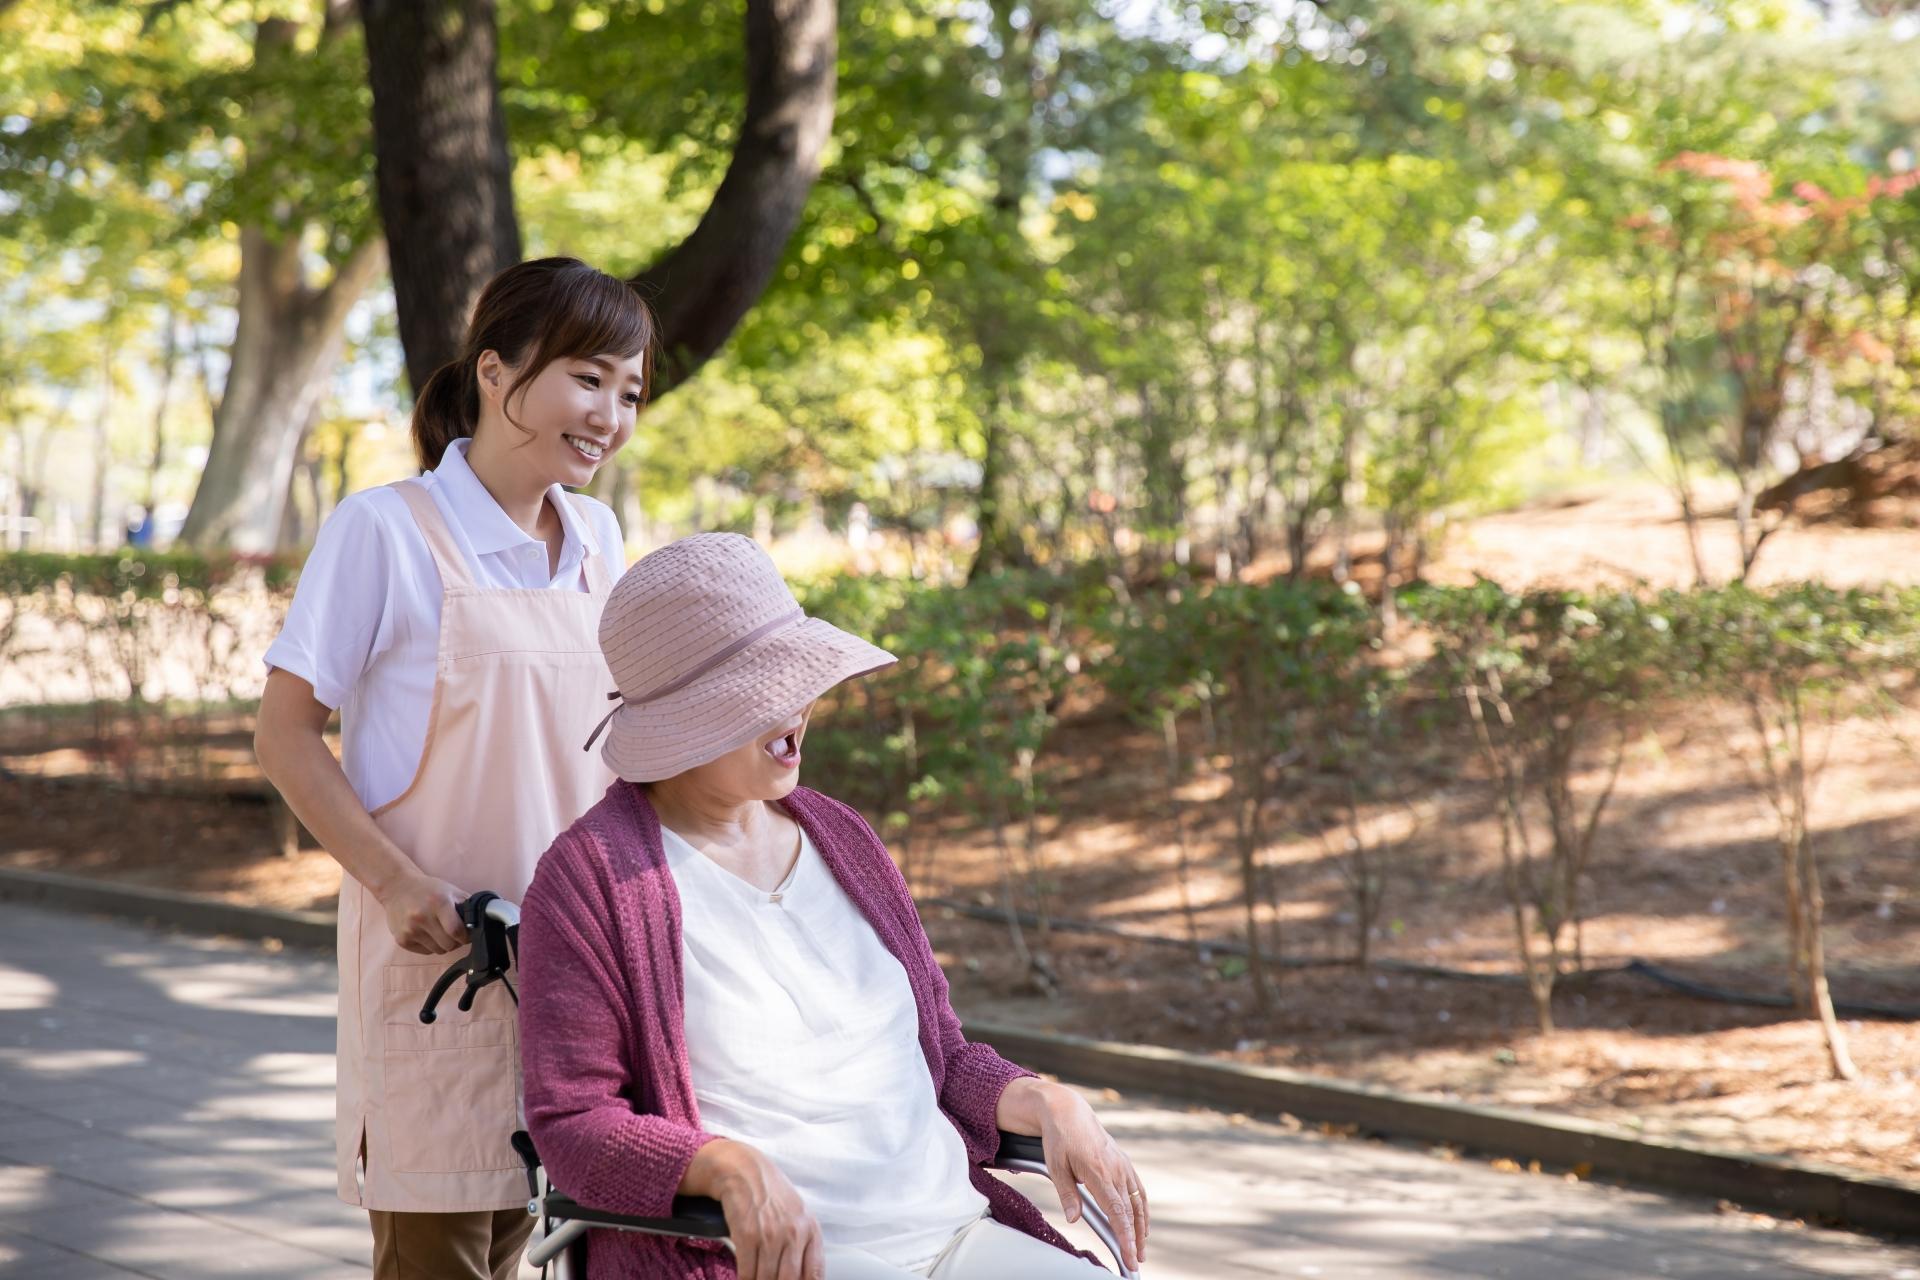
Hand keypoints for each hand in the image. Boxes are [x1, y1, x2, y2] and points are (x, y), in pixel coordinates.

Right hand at [379, 872, 467, 954]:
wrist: (397, 887)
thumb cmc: (429, 889)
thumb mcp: (451, 891)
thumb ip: (467, 906)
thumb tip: (484, 921)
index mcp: (438, 903)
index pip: (457, 931)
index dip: (466, 936)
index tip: (468, 934)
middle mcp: (422, 917)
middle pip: (449, 944)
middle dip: (456, 941)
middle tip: (454, 933)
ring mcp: (410, 930)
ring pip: (438, 950)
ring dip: (444, 944)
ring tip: (440, 932)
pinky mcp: (402, 940)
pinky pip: (426, 952)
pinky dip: (431, 946)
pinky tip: (427, 933)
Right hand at [702, 1141, 823, 1279]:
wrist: (746, 1171)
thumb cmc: (772, 1194)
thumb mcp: (798, 1215)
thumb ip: (804, 1245)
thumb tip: (804, 1276)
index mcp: (811, 1230)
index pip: (815, 1274)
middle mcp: (794, 1233)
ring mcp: (771, 1235)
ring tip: (757, 1278)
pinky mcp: (748, 1235)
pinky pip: (747, 1273)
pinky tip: (745, 1278)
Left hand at [1029, 1082, 1147, 1271]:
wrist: (1068, 1111)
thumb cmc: (1059, 1138)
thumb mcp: (1056, 1166)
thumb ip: (1067, 1194)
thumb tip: (1073, 1219)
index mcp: (1099, 1172)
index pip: (1117, 1212)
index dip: (1125, 1236)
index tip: (1129, 1255)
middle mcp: (1116, 1169)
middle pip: (1131, 1212)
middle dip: (1135, 1239)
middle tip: (1136, 1261)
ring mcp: (1122, 1165)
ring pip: (1138, 1202)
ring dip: (1141, 1226)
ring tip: (1141, 1248)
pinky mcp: (1123, 1162)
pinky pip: (1138, 1189)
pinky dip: (1142, 1208)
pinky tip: (1141, 1221)